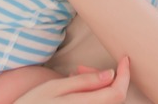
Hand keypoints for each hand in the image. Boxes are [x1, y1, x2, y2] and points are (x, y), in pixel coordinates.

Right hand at [14, 57, 129, 103]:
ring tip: (72, 75)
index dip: (125, 75)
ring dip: (96, 85)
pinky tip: (73, 88)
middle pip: (113, 96)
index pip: (117, 92)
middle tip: (79, 67)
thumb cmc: (33, 103)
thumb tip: (110, 74)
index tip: (124, 58)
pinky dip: (90, 93)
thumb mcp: (55, 87)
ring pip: (104, 99)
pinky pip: (94, 103)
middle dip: (104, 77)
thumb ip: (85, 81)